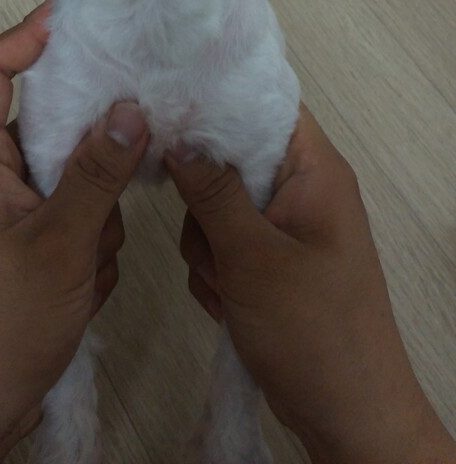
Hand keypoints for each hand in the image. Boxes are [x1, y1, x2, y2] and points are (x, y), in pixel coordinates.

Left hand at [0, 5, 148, 463]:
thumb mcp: (59, 246)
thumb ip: (98, 174)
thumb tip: (132, 111)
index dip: (29, 35)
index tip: (84, 21)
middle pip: (48, 119)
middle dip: (91, 144)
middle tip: (137, 135)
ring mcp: (14, 210)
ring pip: (74, 173)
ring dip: (96, 212)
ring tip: (90, 256)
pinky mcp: (33, 241)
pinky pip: (78, 215)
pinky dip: (92, 243)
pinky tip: (85, 282)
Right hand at [166, 105, 454, 463]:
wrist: (345, 414)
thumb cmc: (312, 330)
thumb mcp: (253, 257)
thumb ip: (212, 192)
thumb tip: (176, 136)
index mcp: (314, 170)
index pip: (266, 105)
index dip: (218, 101)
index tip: (168, 110)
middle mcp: (301, 190)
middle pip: (230, 159)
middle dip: (207, 202)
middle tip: (213, 237)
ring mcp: (284, 229)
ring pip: (216, 208)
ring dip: (209, 248)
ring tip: (230, 286)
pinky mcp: (270, 263)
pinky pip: (222, 246)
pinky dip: (217, 274)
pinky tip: (230, 305)